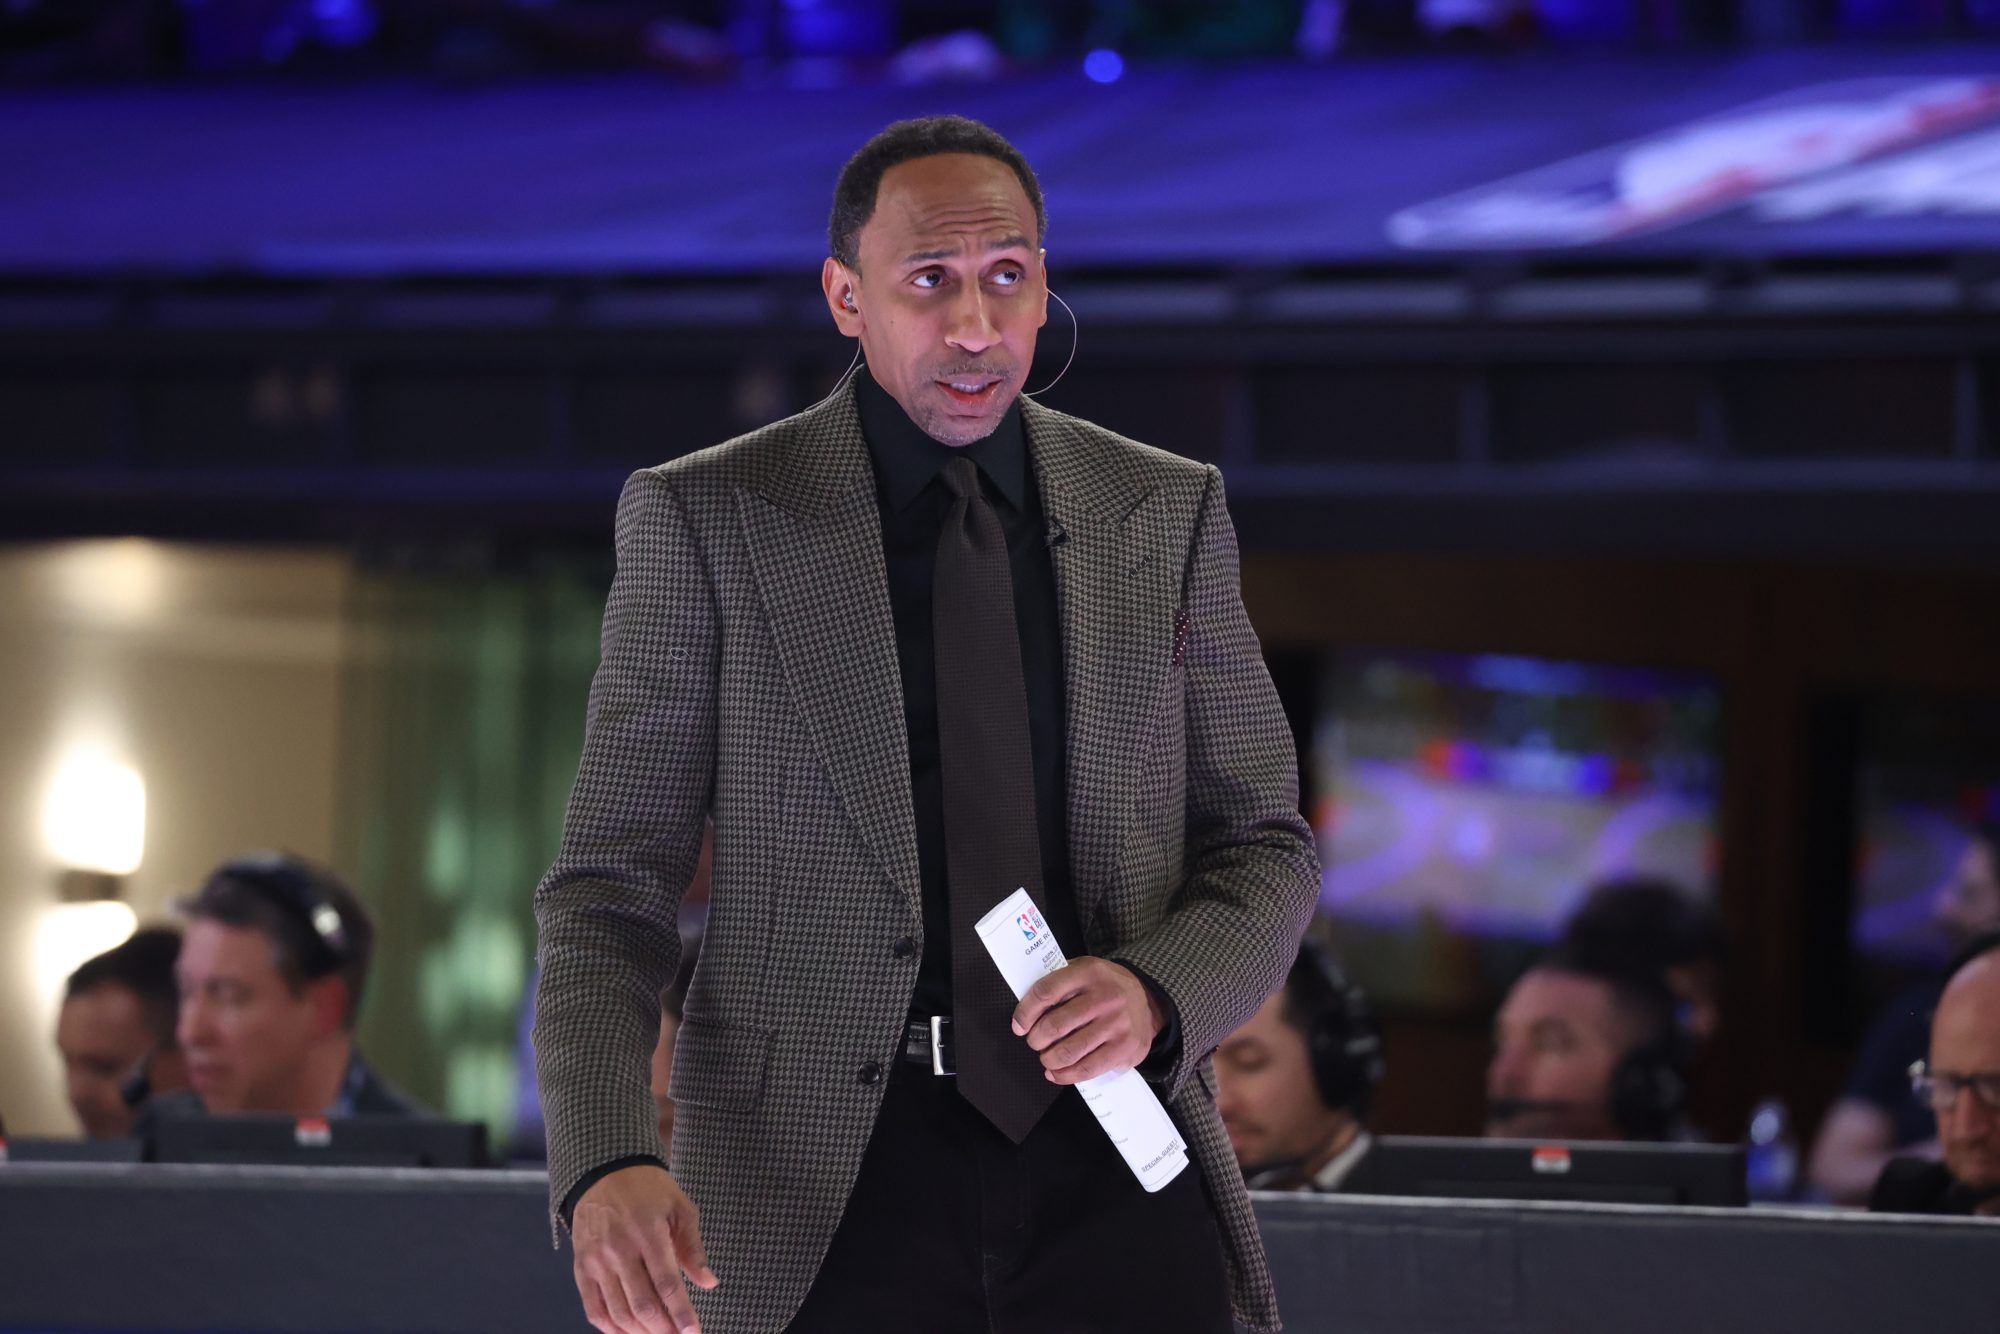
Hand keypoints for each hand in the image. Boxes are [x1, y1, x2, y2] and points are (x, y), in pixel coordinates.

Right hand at [570, 1164, 718, 1333]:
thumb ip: (693, 1248)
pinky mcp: (581, 1268)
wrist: (604, 1171)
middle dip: (664, 1329)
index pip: (667, 1284)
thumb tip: (709, 1282)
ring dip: (641, 1333)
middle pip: (642, 1305)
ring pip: (619, 1313)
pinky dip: (612, 1328)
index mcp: (648, 1233)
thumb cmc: (649, 1189)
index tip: (694, 1332)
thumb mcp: (680, 1208)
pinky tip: (629, 1333)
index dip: (682, 1313)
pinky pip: (594, 1309)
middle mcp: (619, 1250)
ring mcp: (596, 1261)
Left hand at [1011, 957, 1163, 1084]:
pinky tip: (1057, 1073)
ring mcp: (1116, 1024)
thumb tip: (1027, 1007)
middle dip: (1036, 1039)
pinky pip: (1087, 1068)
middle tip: (1035, 1042)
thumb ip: (1059, 982)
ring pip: (1068, 1051)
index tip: (1019, 1024)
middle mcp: (1105, 997)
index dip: (1026, 1012)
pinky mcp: (1124, 1049)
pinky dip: (1065, 1075)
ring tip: (1046, 1058)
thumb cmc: (1107, 987)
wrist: (1148, 1000)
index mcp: (1089, 972)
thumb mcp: (1086, 970)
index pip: (1046, 992)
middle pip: (1055, 1025)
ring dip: (1048, 1059)